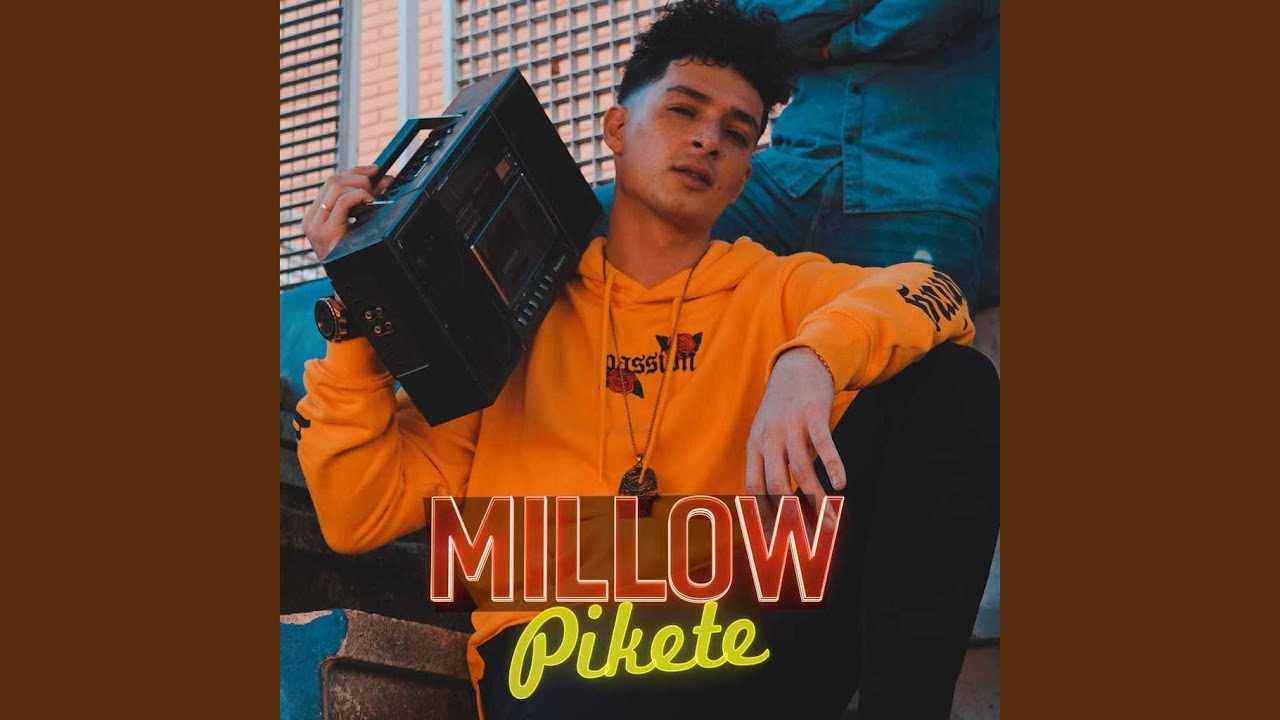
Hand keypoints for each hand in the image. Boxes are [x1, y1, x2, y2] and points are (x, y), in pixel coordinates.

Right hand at [301, 165, 395, 262]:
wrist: (352, 286)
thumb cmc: (358, 257)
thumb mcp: (362, 223)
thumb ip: (369, 202)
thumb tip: (385, 180)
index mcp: (317, 215)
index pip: (332, 182)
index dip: (355, 171)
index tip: (374, 170)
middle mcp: (312, 218)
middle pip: (333, 180)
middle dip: (360, 176)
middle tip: (379, 182)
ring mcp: (315, 226)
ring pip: (335, 186)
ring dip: (360, 186)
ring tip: (373, 198)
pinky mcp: (324, 233)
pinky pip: (342, 201)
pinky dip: (360, 197)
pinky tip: (369, 204)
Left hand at [745, 347, 845, 530]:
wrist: (798, 367)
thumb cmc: (782, 408)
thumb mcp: (764, 433)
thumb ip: (767, 464)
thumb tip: (770, 502)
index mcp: (754, 446)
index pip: (754, 489)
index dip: (764, 516)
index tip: (776, 540)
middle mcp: (769, 438)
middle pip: (777, 486)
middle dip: (792, 517)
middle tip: (807, 540)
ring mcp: (791, 426)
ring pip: (803, 471)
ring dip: (818, 500)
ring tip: (831, 522)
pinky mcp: (814, 414)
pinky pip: (824, 444)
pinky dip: (833, 466)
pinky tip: (841, 485)